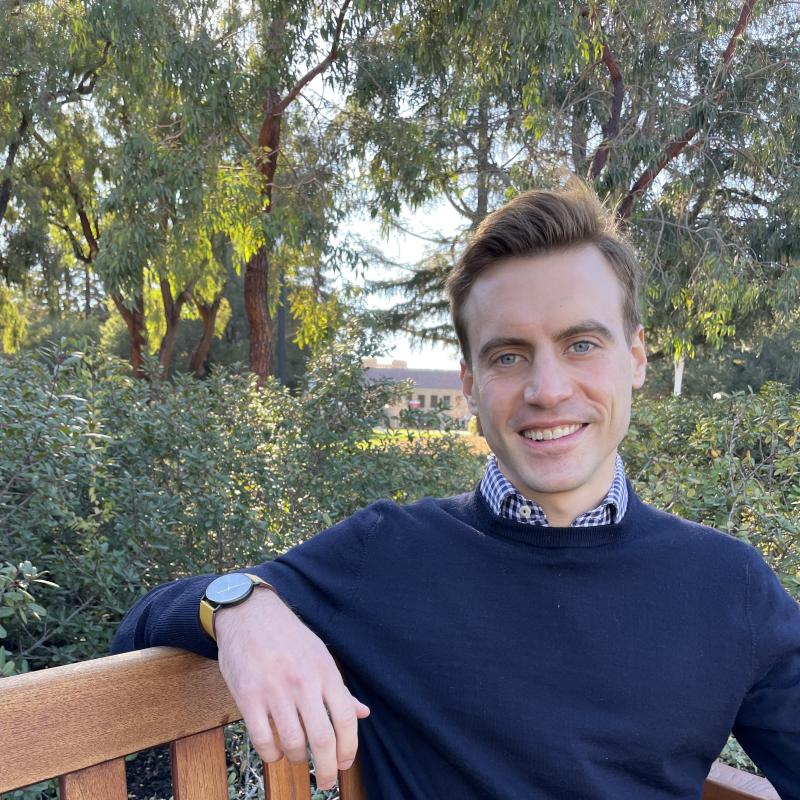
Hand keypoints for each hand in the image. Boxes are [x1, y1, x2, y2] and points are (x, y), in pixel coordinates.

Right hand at [215, 588, 369, 789]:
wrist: (249, 614)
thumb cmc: (288, 637)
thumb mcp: (320, 655)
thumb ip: (339, 688)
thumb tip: (363, 712)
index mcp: (325, 671)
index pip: (345, 719)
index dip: (348, 748)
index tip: (345, 763)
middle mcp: (303, 682)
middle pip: (322, 739)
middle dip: (328, 768)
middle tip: (327, 781)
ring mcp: (274, 690)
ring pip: (293, 743)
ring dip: (298, 759)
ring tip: (298, 757)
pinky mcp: (248, 697)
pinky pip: (263, 740)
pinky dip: (272, 754)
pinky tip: (276, 751)